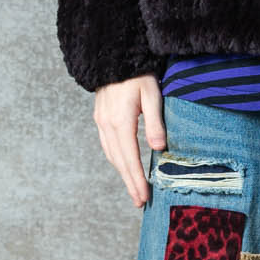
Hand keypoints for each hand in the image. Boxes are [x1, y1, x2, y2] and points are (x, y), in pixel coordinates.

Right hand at [94, 74, 166, 207]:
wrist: (114, 57)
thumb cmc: (138, 74)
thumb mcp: (152, 94)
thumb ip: (155, 121)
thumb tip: (158, 148)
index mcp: (120, 122)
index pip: (130, 158)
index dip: (137, 179)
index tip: (144, 196)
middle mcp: (107, 126)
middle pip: (119, 162)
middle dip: (130, 183)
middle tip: (140, 202)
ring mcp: (101, 122)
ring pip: (112, 155)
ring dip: (123, 174)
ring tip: (134, 189)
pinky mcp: (101, 119)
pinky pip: (108, 146)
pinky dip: (117, 160)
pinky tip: (124, 167)